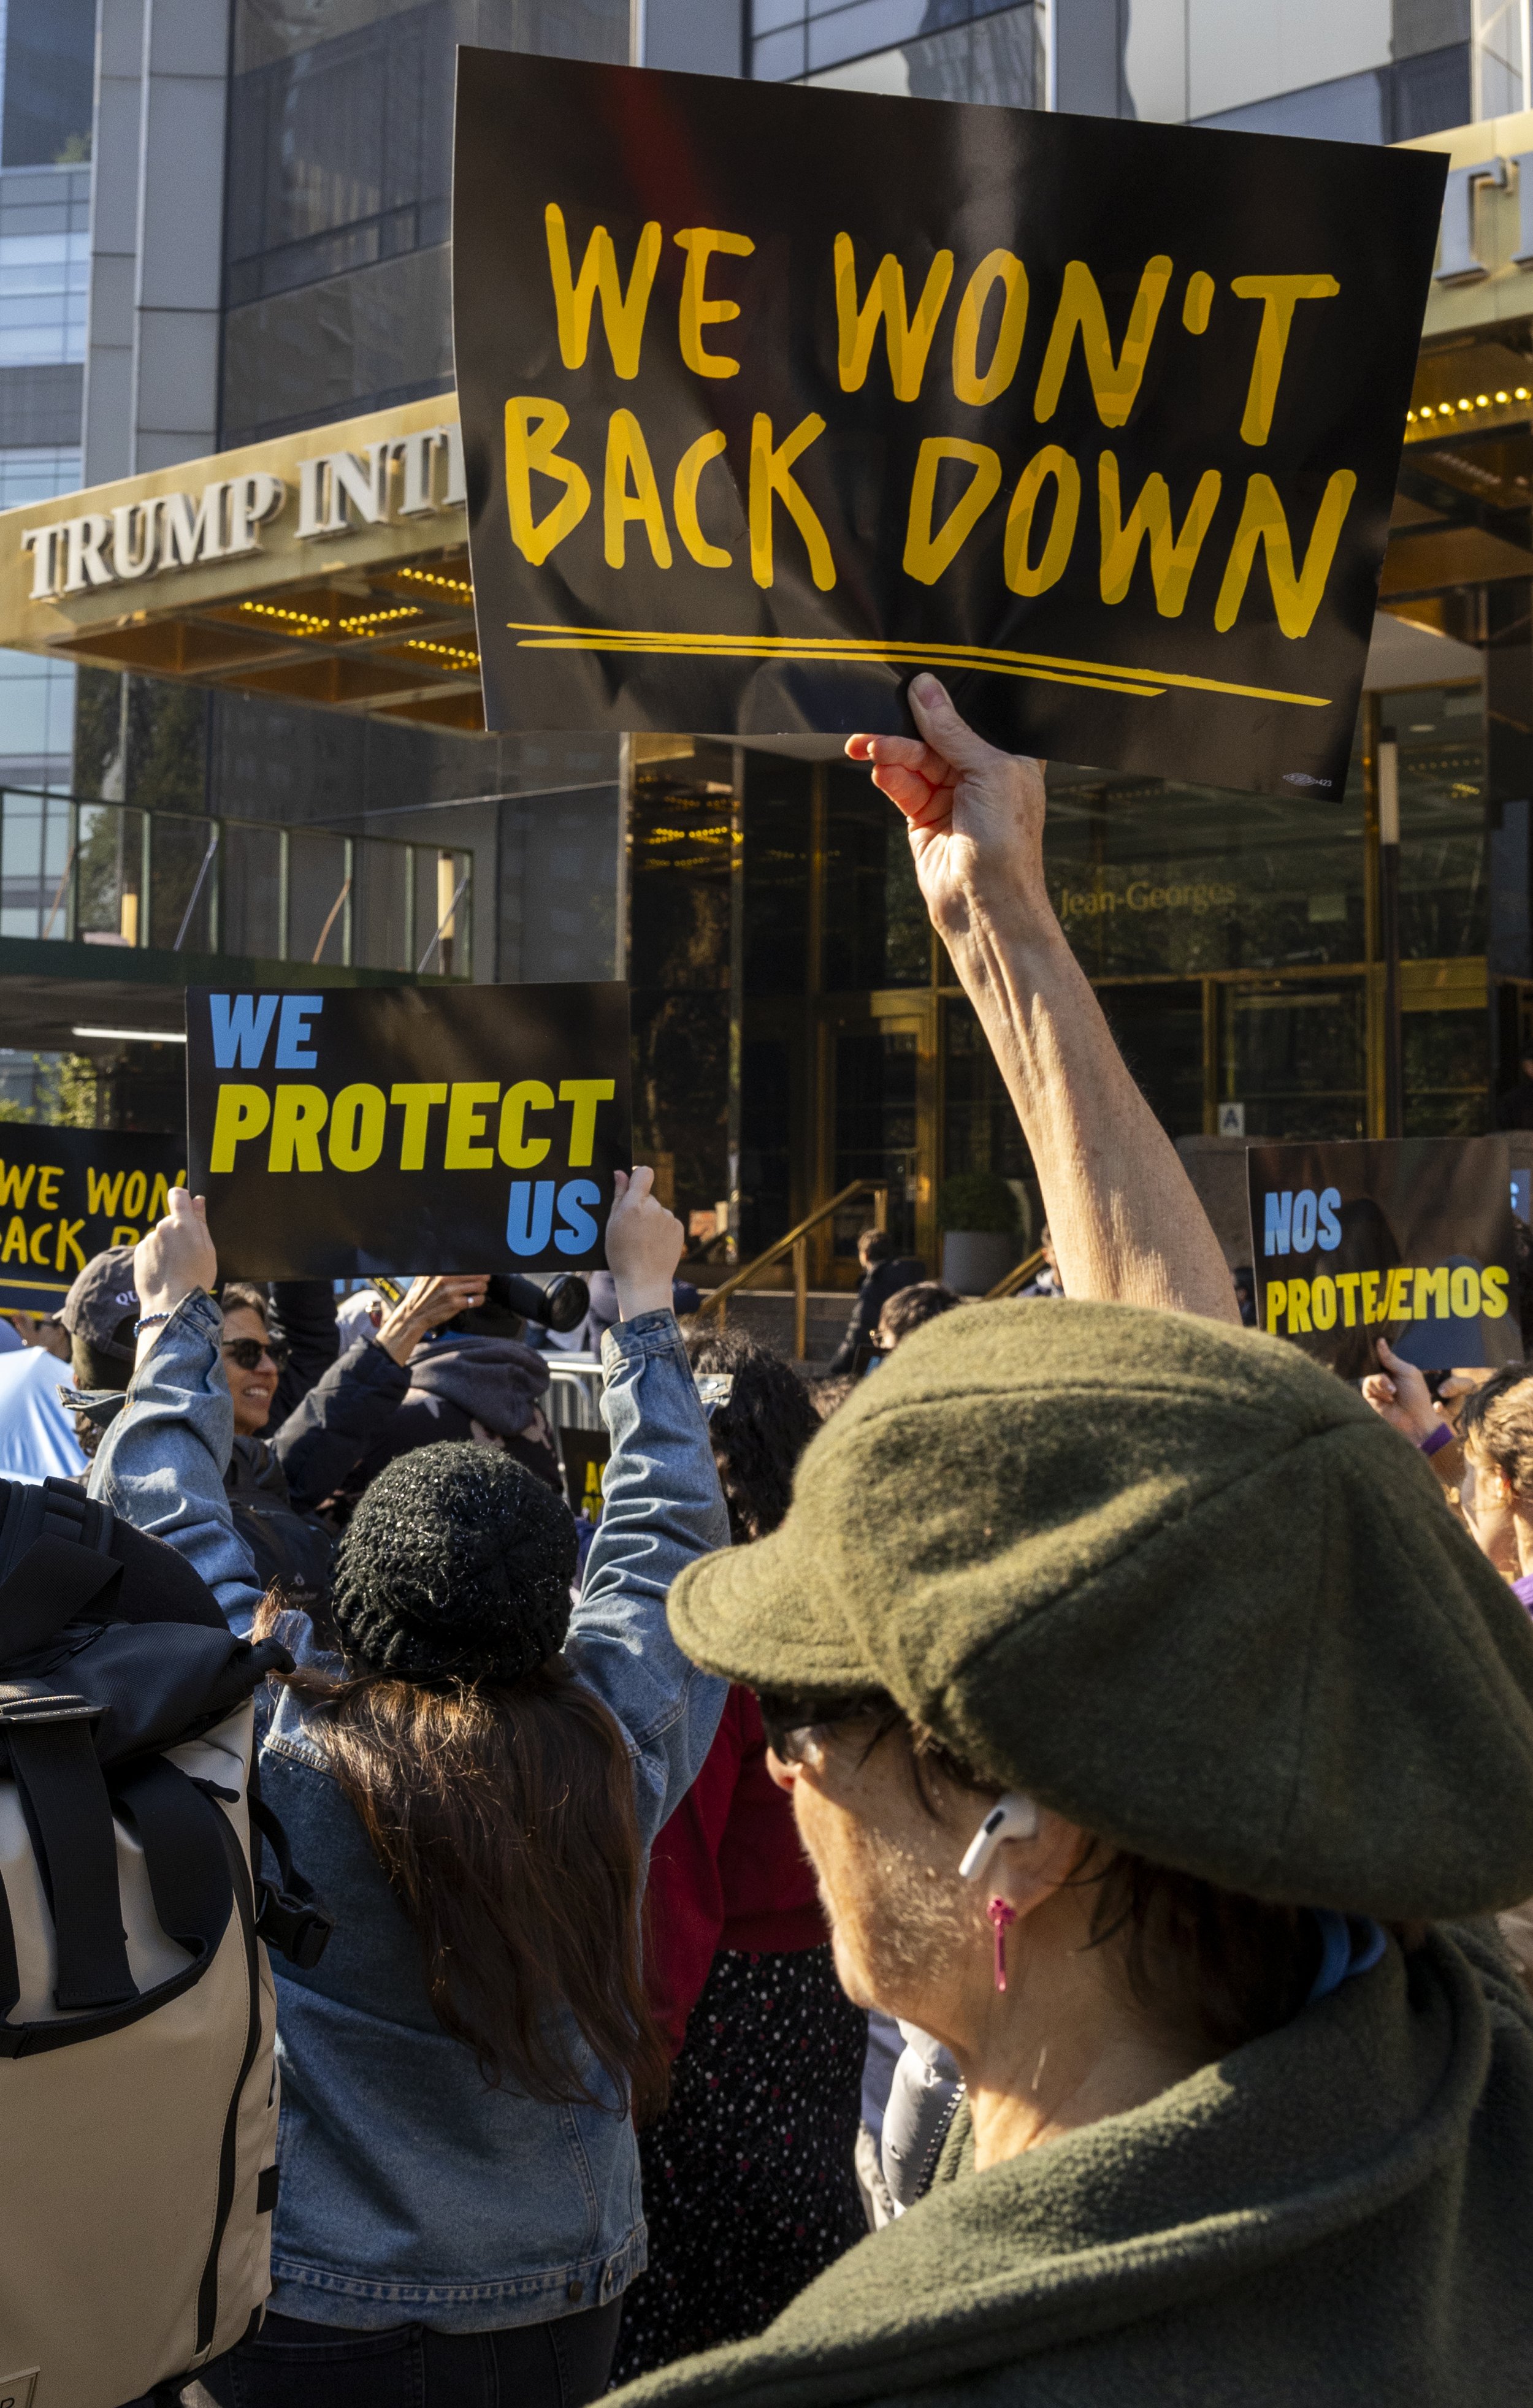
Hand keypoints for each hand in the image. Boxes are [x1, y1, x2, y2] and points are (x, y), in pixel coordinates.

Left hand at [134, 1189, 217, 1354]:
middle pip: (171, 1221)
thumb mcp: (207, 1249)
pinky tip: (164, 1272)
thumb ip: (200, 1222)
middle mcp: (162, 1227)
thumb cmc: (196, 1277)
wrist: (172, 1303)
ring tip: (175, 1268)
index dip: (182, 1198)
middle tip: (187, 1254)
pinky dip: (156, 1256)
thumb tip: (197, 1201)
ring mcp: (148, 1240)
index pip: (177, 1195)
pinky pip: (150, 1249)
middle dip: (177, 1232)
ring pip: (160, 1237)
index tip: (186, 1207)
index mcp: (183, 1223)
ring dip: (166, 1246)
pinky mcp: (138, 1252)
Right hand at [375, 1273, 488, 1364]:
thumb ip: (437, 1267)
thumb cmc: (420, 1296)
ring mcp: (450, 1292)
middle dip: (483, 1277)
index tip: (480, 1269)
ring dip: (483, 1288)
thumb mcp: (424, 1276)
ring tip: (480, 1289)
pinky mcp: (454, 1304)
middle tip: (484, 1279)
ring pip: (479, 1286)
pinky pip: (476, 1300)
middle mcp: (445, 1279)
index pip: (466, 1264)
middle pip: (477, 1273)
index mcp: (439, 1270)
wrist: (413, 1315)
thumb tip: (452, 1259)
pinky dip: (479, 1299)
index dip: (477, 1266)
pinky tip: (475, 1299)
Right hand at [605, 1167, 683, 1321]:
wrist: (644, 1281)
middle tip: (631, 1228)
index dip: (637, 1177)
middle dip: (640, 1206)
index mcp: (634, 1204)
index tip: (632, 1187)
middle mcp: (654, 1207)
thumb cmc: (622, 1255)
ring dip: (651, 1220)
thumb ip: (618, 1195)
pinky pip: (667, 1222)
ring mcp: (668, 1218)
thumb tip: (621, 1173)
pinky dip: (661, 1230)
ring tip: (641, 1241)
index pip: (643, 1173)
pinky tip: (653, 1245)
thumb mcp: (612, 1225)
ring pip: (657, 1211)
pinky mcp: (678, 1228)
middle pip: (647, 1197)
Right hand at [846, 675, 1048, 949]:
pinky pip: (903, 786)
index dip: (944, 704)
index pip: (973, 719)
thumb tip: (925, 689)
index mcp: (1010, 758)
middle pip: (936, 738)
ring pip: (914, 761)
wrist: (985, 906)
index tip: (913, 688)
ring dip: (891, 753)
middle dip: (905, 733)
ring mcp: (952, 797)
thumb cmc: (1006, 843)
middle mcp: (981, 774)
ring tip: (869, 749)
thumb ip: (952, 731)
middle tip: (876, 730)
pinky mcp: (926, 818)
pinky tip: (880, 771)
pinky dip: (890, 777)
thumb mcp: (987, 771)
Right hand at [1360, 1337, 1440, 1444]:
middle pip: (1371, 1364)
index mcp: (1393, 1367)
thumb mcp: (1407, 1372)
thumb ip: (1391, 1358)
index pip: (1380, 1354)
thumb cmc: (1416, 1395)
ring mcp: (1376, 1386)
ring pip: (1369, 1376)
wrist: (1415, 1418)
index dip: (1375, 1350)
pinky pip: (1367, 1387)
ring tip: (1393, 1393)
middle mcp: (1383, 1375)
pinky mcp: (1370, 1397)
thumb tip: (1379, 1340)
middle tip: (1389, 1378)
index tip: (1370, 1343)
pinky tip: (1388, 1399)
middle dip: (1381, 1370)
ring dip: (1382, 1383)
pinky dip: (1378, 1391)